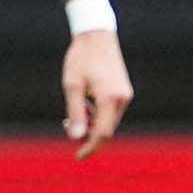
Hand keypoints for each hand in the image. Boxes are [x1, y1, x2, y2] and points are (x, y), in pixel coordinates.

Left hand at [63, 30, 132, 158]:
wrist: (96, 35)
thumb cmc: (80, 59)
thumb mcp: (72, 86)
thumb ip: (75, 113)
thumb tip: (75, 137)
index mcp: (109, 99)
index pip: (102, 133)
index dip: (90, 147)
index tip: (78, 156)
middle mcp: (122, 99)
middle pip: (107, 129)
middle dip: (88, 133)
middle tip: (66, 124)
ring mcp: (125, 95)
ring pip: (110, 120)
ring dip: (92, 123)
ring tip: (75, 110)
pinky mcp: (124, 90)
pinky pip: (113, 111)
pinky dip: (99, 114)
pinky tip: (86, 102)